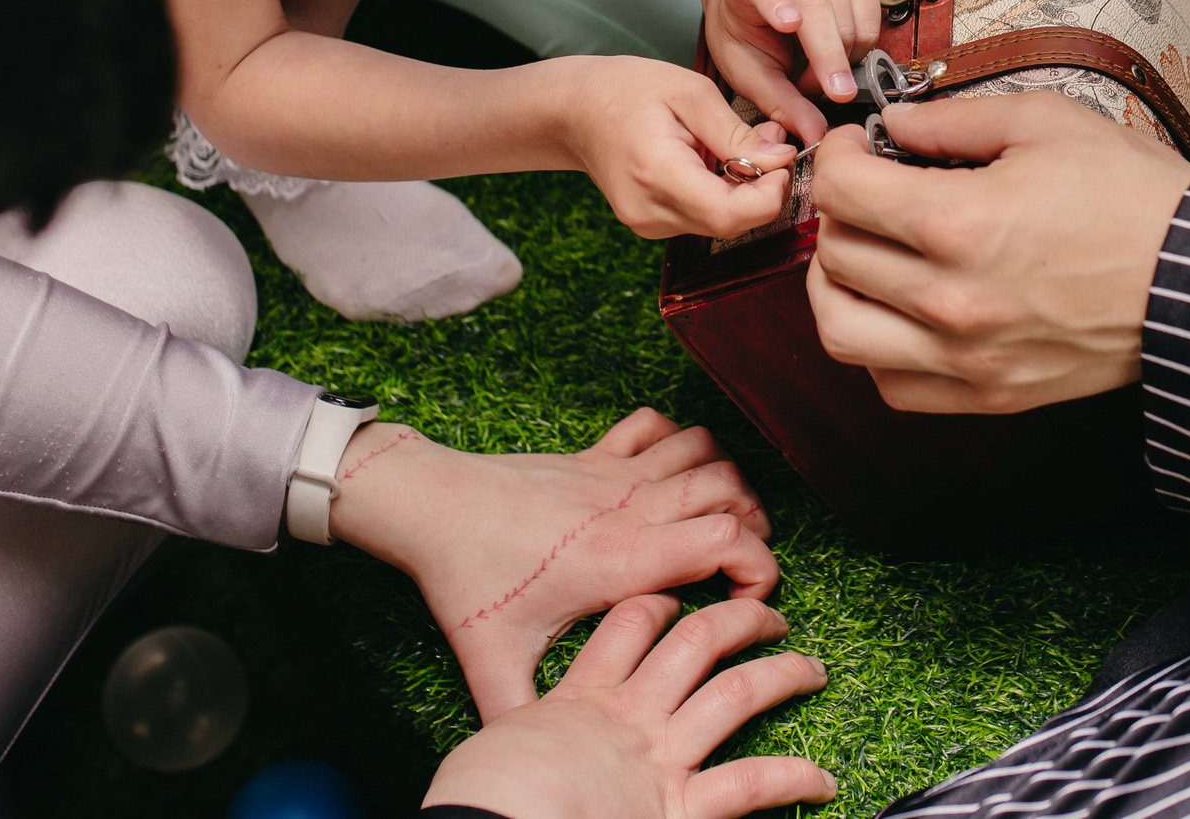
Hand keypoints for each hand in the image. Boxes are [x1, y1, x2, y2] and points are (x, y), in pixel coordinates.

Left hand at [331, 410, 783, 719]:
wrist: (431, 507)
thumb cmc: (465, 577)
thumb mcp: (492, 659)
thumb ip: (516, 714)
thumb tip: (528, 762)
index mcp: (622, 560)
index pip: (728, 542)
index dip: (759, 569)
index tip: (747, 601)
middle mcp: (631, 508)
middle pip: (732, 493)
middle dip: (755, 530)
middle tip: (741, 567)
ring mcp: (614, 473)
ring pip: (706, 453)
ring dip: (727, 483)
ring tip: (723, 521)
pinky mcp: (594, 453)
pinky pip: (659, 426)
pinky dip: (681, 440)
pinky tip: (674, 474)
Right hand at [425, 595, 833, 817]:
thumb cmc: (481, 792)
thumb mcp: (496, 745)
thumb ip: (526, 733)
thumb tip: (520, 745)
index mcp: (580, 698)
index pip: (630, 624)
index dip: (661, 602)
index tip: (680, 595)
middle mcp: (629, 717)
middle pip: (696, 640)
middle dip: (738, 619)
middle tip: (765, 611)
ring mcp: (660, 756)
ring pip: (734, 694)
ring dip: (780, 675)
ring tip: (811, 668)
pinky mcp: (679, 806)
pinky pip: (750, 783)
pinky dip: (792, 780)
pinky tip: (819, 780)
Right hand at [559, 55, 795, 238]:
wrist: (574, 111)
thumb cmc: (626, 90)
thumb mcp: (689, 92)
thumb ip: (737, 132)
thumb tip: (782, 160)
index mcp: (658, 174)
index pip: (729, 215)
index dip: (770, 195)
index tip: (782, 160)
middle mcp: (651, 211)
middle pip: (730, 224)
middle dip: (764, 189)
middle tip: (770, 143)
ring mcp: (648, 224)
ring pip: (720, 223)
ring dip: (745, 190)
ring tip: (738, 144)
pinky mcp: (651, 224)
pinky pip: (702, 217)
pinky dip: (722, 193)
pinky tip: (715, 160)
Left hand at [704, 0, 883, 147]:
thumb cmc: (747, 30)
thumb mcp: (746, 69)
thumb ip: (777, 101)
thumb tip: (814, 133)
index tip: (788, 23)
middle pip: (819, 9)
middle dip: (829, 59)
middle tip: (833, 98)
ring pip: (851, 20)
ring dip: (840, 61)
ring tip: (813, 76)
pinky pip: (873, 19)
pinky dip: (861, 49)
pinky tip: (835, 58)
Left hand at [804, 94, 1189, 412]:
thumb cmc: (1135, 198)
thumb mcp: (1046, 122)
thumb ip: (952, 120)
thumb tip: (892, 124)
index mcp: (958, 223)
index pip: (840, 191)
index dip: (837, 154)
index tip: (857, 146)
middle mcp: (949, 300)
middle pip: (835, 253)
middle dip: (840, 208)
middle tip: (869, 187)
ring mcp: (965, 357)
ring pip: (841, 331)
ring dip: (835, 285)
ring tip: (863, 253)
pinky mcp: (988, 394)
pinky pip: (890, 384)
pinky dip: (874, 347)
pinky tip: (896, 311)